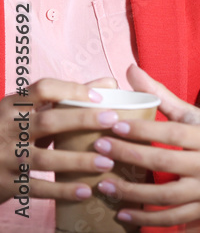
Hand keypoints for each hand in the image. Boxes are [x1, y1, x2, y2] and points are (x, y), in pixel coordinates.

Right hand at [0, 77, 117, 203]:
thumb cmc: (13, 131)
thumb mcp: (30, 112)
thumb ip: (68, 97)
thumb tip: (110, 83)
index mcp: (13, 106)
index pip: (42, 89)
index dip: (72, 90)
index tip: (99, 97)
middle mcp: (7, 129)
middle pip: (48, 122)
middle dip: (83, 120)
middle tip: (113, 120)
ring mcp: (5, 157)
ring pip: (45, 159)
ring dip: (79, 161)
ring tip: (108, 162)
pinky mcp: (6, 183)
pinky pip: (37, 188)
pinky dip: (62, 190)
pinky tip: (86, 190)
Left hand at [92, 64, 199, 226]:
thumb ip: (165, 98)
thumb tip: (132, 71)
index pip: (172, 132)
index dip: (142, 130)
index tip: (114, 125)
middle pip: (165, 161)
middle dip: (128, 156)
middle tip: (99, 149)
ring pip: (165, 195)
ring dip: (132, 192)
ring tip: (105, 184)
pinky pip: (172, 217)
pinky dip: (147, 218)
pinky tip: (124, 212)